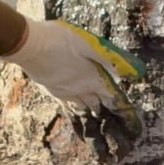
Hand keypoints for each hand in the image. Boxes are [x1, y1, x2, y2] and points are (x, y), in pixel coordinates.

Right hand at [2, 19, 143, 125]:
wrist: (29, 45)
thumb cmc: (59, 39)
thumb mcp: (88, 43)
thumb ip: (110, 58)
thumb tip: (134, 71)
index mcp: (93, 78)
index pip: (112, 98)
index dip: (122, 109)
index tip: (129, 120)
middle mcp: (81, 90)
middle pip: (98, 106)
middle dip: (107, 113)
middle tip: (115, 125)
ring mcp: (66, 92)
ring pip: (83, 109)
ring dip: (92, 115)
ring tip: (98, 123)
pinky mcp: (53, 91)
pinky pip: (68, 108)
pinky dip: (75, 115)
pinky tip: (76, 114)